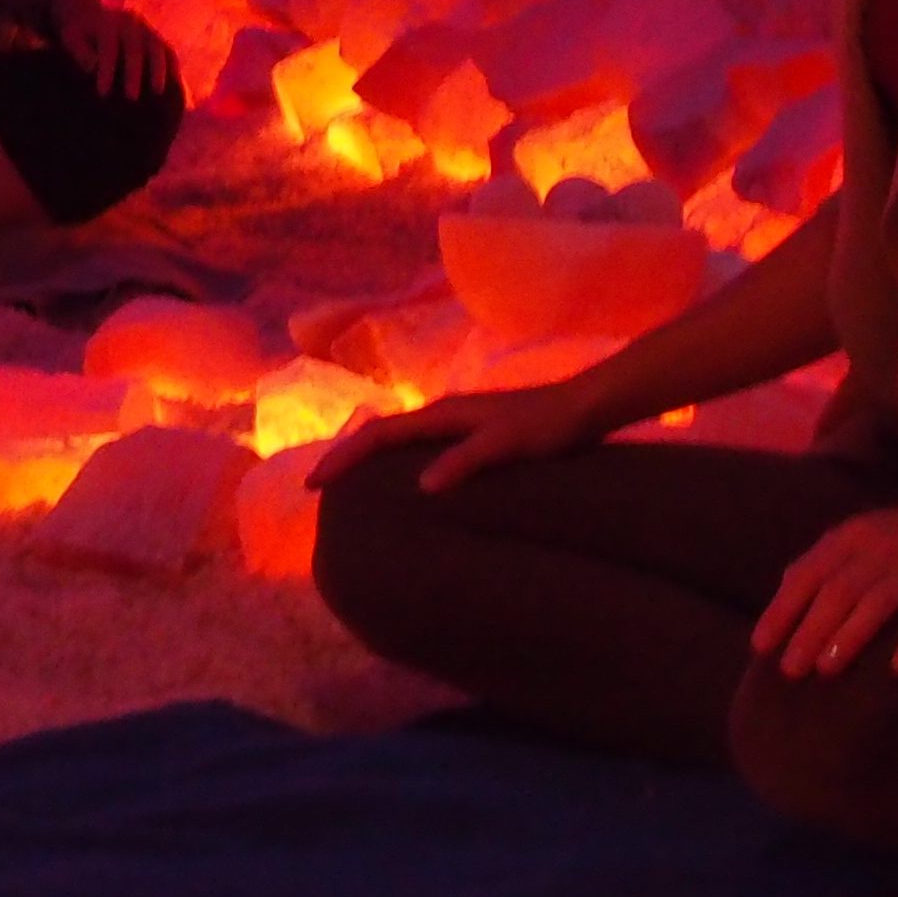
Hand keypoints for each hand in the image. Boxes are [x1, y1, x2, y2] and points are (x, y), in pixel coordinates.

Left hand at [53, 0, 179, 98]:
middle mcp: (130, 21)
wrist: (90, 13)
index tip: (103, 93)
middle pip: (135, 48)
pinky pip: (168, 51)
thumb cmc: (78, 32)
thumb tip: (92, 67)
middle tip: (131, 98)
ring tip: (157, 94)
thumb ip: (79, 51)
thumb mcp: (70, 37)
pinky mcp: (156, 36)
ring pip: (157, 47)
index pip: (108, 47)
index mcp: (107, 22)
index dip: (106, 70)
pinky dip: (172, 67)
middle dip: (134, 74)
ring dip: (158, 71)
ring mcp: (146, 28)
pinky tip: (173, 87)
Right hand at [305, 375, 614, 493]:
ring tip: (350, 488)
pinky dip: (396, 462)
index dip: (343, 456)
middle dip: (346, 456)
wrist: (584, 408)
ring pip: (398, 439)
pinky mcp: (471, 434)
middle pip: (380, 432)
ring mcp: (456, 423)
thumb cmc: (546, 427)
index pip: (378, 433)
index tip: (313, 483)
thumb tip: (421, 486)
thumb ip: (465, 461)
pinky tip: (404, 484)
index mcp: (442, 414)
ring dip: (369, 458)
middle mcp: (442, 414)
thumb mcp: (505, 444)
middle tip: (319, 487)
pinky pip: (418, 447)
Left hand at [753, 489, 897, 677]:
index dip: (782, 610)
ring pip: (877, 601)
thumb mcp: (859, 539)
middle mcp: (878, 550)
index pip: (806, 574)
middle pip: (837, 591)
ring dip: (849, 634)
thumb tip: (782, 598)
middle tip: (789, 670)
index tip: (760, 646)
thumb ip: (823, 564)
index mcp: (849, 540)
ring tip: (826, 669)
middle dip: (809, 630)